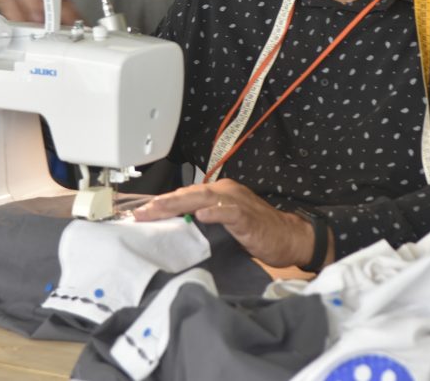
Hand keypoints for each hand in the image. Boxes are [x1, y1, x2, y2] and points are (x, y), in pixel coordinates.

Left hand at [132, 178, 319, 267]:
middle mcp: (226, 192)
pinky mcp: (248, 216)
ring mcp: (237, 202)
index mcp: (218, 193)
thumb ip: (203, 223)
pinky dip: (214, 212)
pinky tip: (200, 215)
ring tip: (159, 210)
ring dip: (179, 203)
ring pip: (203, 197)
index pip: (185, 195)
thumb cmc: (257, 233)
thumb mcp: (224, 226)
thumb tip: (174, 229)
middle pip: (189, 193)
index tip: (140, 213)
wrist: (288, 237)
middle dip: (163, 203)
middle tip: (141, 213)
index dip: (162, 203)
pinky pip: (229, 211)